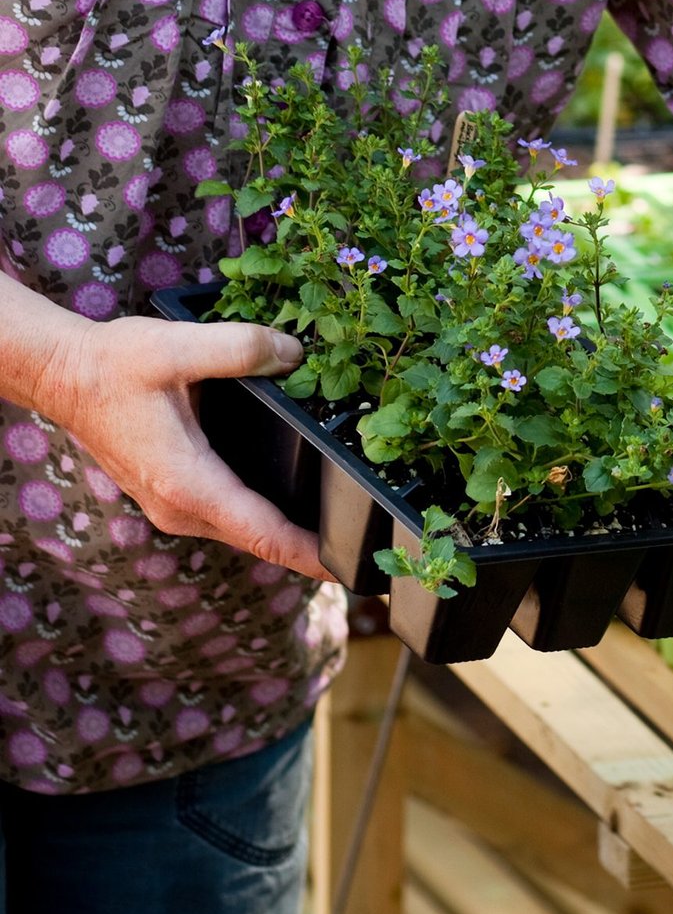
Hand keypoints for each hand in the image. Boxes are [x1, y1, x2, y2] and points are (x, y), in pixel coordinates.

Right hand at [41, 315, 335, 582]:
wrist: (63, 376)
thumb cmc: (112, 366)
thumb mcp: (178, 346)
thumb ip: (243, 349)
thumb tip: (295, 355)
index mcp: (190, 485)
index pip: (266, 536)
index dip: (314, 556)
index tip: (354, 567)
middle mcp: (182, 509)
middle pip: (263, 541)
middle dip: (314, 548)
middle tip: (367, 542)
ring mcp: (175, 508)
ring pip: (247, 532)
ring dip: (290, 535)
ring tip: (342, 526)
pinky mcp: (173, 497)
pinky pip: (230, 517)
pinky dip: (265, 517)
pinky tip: (297, 501)